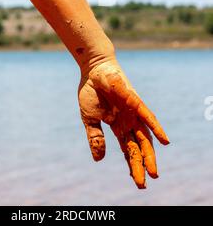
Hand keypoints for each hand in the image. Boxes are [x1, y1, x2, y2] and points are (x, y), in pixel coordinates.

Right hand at [78, 60, 168, 188]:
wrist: (93, 70)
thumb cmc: (91, 92)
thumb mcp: (89, 119)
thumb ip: (95, 138)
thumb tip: (99, 160)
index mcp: (117, 126)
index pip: (128, 150)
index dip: (132, 165)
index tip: (138, 182)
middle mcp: (128, 122)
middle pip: (138, 148)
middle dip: (141, 165)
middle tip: (145, 183)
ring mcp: (133, 113)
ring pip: (145, 138)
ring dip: (150, 155)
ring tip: (154, 172)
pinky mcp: (135, 102)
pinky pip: (148, 117)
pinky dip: (156, 129)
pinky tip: (164, 141)